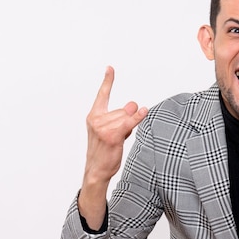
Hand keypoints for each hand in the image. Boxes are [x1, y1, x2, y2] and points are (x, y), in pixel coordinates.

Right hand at [78, 66, 147, 228]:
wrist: (96, 171)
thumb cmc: (104, 151)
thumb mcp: (112, 130)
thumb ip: (123, 116)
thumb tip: (135, 104)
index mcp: (94, 116)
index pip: (102, 95)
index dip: (107, 81)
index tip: (110, 68)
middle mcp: (96, 119)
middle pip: (123, 110)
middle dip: (126, 121)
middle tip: (116, 136)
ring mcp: (103, 127)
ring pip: (127, 117)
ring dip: (129, 128)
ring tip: (118, 140)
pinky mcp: (111, 135)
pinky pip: (130, 122)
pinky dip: (138, 117)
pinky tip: (144, 111)